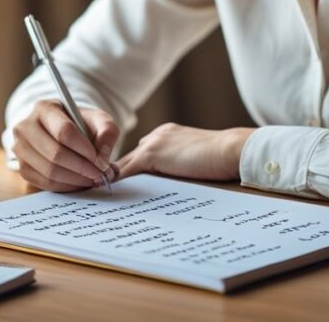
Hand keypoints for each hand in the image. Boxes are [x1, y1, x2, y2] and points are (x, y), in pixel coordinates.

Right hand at [10, 99, 119, 191]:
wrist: (57, 129)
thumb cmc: (78, 123)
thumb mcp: (97, 118)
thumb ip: (107, 131)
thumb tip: (102, 159)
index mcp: (44, 108)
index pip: (64, 132)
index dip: (85, 149)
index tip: (101, 161)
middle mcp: (24, 126)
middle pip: (55, 154)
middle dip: (82, 168)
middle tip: (100, 175)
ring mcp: (19, 148)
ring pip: (49, 171)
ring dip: (75, 179)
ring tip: (92, 179)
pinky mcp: (21, 167)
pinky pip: (44, 183)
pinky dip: (65, 186)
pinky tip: (78, 183)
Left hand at [115, 123, 254, 180]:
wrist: (230, 150)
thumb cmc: (223, 158)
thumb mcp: (197, 159)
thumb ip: (181, 165)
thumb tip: (172, 183)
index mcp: (169, 134)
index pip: (143, 153)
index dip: (133, 169)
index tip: (122, 182)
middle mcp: (158, 134)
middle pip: (130, 157)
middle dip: (118, 173)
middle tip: (104, 190)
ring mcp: (154, 142)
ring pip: (124, 163)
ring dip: (111, 178)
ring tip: (98, 194)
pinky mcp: (153, 154)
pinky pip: (126, 169)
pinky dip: (115, 180)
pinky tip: (105, 192)